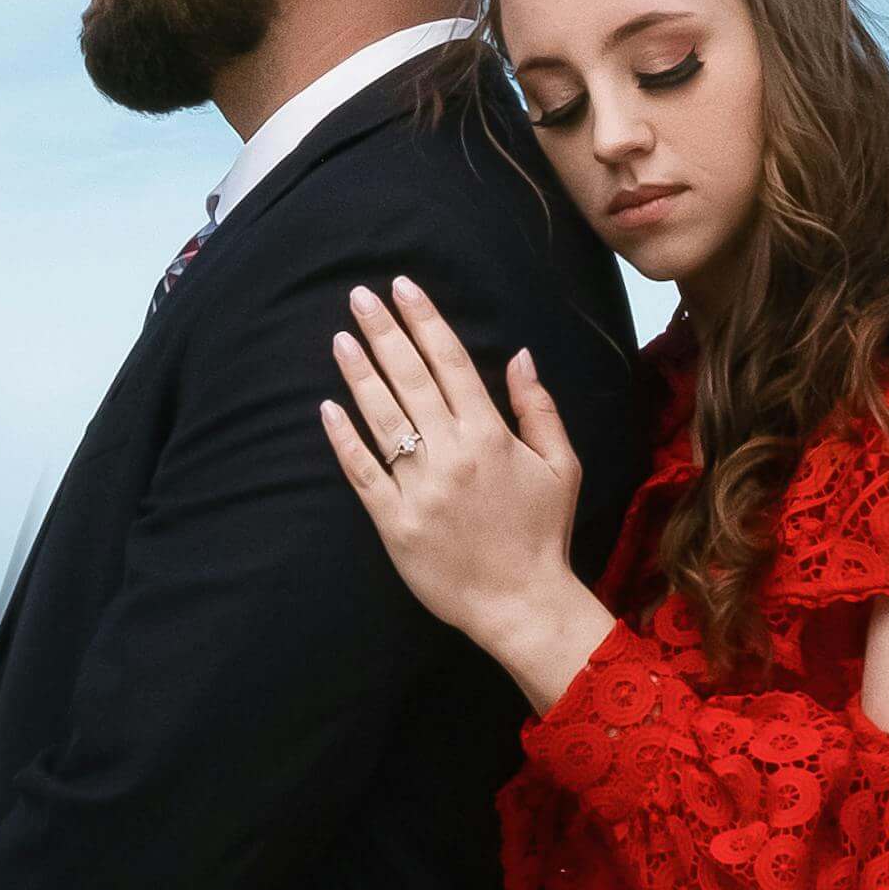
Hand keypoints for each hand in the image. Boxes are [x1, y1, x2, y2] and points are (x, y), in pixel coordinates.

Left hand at [320, 277, 612, 709]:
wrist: (521, 603)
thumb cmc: (544, 533)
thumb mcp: (561, 466)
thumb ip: (538, 408)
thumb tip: (520, 355)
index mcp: (491, 436)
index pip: (450, 363)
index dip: (424, 321)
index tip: (404, 287)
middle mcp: (451, 454)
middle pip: (410, 379)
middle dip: (384, 332)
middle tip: (360, 296)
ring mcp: (418, 488)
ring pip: (382, 418)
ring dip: (358, 374)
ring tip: (340, 338)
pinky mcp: (393, 521)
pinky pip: (362, 472)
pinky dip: (344, 439)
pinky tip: (327, 407)